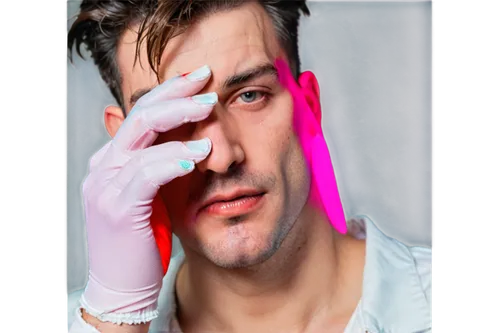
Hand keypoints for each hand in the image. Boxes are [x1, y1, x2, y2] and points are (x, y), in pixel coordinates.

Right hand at [79, 65, 215, 323]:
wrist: (122, 286)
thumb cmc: (143, 240)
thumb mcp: (154, 195)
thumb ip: (163, 165)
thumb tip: (189, 139)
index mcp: (113, 160)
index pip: (140, 114)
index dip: (168, 92)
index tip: (199, 78)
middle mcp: (104, 166)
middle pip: (139, 116)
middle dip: (175, 94)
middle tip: (207, 82)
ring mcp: (106, 186)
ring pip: (141, 138)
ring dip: (179, 122)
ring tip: (210, 111)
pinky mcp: (117, 207)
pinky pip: (146, 174)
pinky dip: (172, 160)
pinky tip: (197, 154)